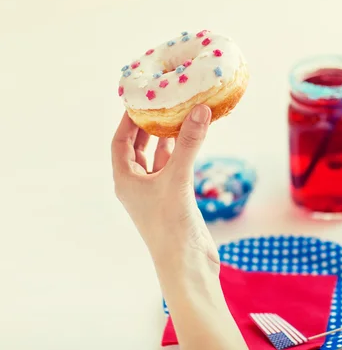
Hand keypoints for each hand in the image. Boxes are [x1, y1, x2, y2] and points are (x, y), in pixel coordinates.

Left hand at [111, 105, 218, 265]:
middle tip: (161, 103)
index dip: (127, 120)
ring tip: (178, 115)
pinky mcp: (173, 198)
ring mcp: (155, 192)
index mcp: (125, 180)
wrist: (187, 263)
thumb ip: (188, 144)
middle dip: (148, 126)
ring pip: (158, 157)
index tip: (139, 99)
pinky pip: (174, 167)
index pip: (120, 142)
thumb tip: (199, 110)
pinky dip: (181, 152)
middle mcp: (136, 184)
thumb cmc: (171, 226)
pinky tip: (191, 140)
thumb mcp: (178, 180)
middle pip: (137, 147)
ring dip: (166, 138)